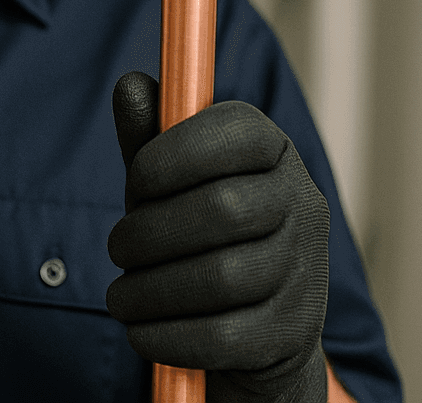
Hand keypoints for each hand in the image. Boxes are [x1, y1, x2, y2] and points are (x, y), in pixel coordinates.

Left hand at [107, 71, 329, 402]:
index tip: (135, 179)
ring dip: (149, 290)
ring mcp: (305, 272)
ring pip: (221, 278)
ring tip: (121, 295)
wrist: (256, 329)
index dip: (174, 152)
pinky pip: (222, 336)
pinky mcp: (290, 334)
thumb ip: (150, 138)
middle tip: (116, 247)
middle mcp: (303, 205)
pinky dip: (165, 335)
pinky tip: (140, 329)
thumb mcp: (173, 182)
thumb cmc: (202, 236)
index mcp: (274, 152)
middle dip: (150, 231)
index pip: (236, 132)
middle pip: (224, 209)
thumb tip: (130, 84)